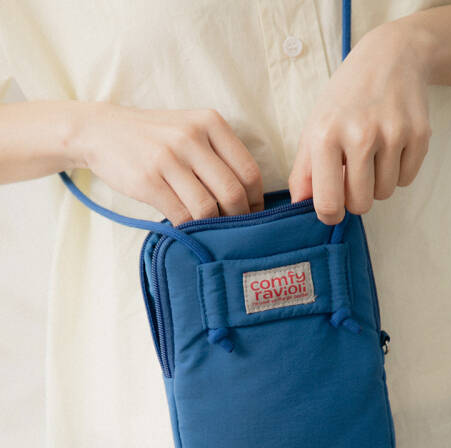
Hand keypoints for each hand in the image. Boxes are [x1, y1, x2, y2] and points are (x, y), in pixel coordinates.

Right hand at [74, 104, 263, 224]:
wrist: (102, 131)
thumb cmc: (155, 137)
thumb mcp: (191, 130)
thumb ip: (220, 155)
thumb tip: (250, 198)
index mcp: (211, 123)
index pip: (249, 171)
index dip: (256, 201)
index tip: (253, 215)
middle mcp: (191, 137)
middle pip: (232, 192)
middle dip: (239, 218)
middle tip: (234, 229)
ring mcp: (168, 158)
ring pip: (207, 208)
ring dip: (213, 226)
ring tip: (211, 230)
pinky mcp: (148, 180)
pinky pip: (180, 216)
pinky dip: (189, 229)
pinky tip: (188, 229)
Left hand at [288, 22, 432, 223]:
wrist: (390, 57)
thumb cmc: (343, 100)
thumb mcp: (313, 129)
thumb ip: (303, 172)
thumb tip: (301, 207)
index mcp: (325, 136)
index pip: (328, 202)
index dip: (330, 215)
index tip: (332, 211)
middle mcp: (360, 134)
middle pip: (361, 204)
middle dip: (356, 199)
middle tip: (353, 176)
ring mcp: (393, 133)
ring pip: (385, 194)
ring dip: (377, 183)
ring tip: (372, 155)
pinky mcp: (420, 134)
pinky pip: (406, 180)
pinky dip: (398, 171)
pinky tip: (391, 147)